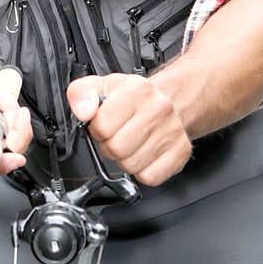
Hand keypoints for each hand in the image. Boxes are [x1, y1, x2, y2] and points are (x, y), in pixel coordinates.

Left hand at [66, 73, 191, 186]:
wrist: (168, 100)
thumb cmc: (132, 98)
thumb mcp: (101, 86)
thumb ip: (81, 94)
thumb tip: (83, 112)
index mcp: (137, 91)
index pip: (102, 126)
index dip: (96, 130)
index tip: (102, 125)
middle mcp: (159, 110)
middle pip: (116, 149)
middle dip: (109, 147)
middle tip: (115, 136)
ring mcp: (172, 132)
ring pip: (132, 166)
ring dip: (124, 160)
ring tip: (130, 144)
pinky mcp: (181, 153)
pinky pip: (150, 177)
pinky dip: (142, 172)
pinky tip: (143, 154)